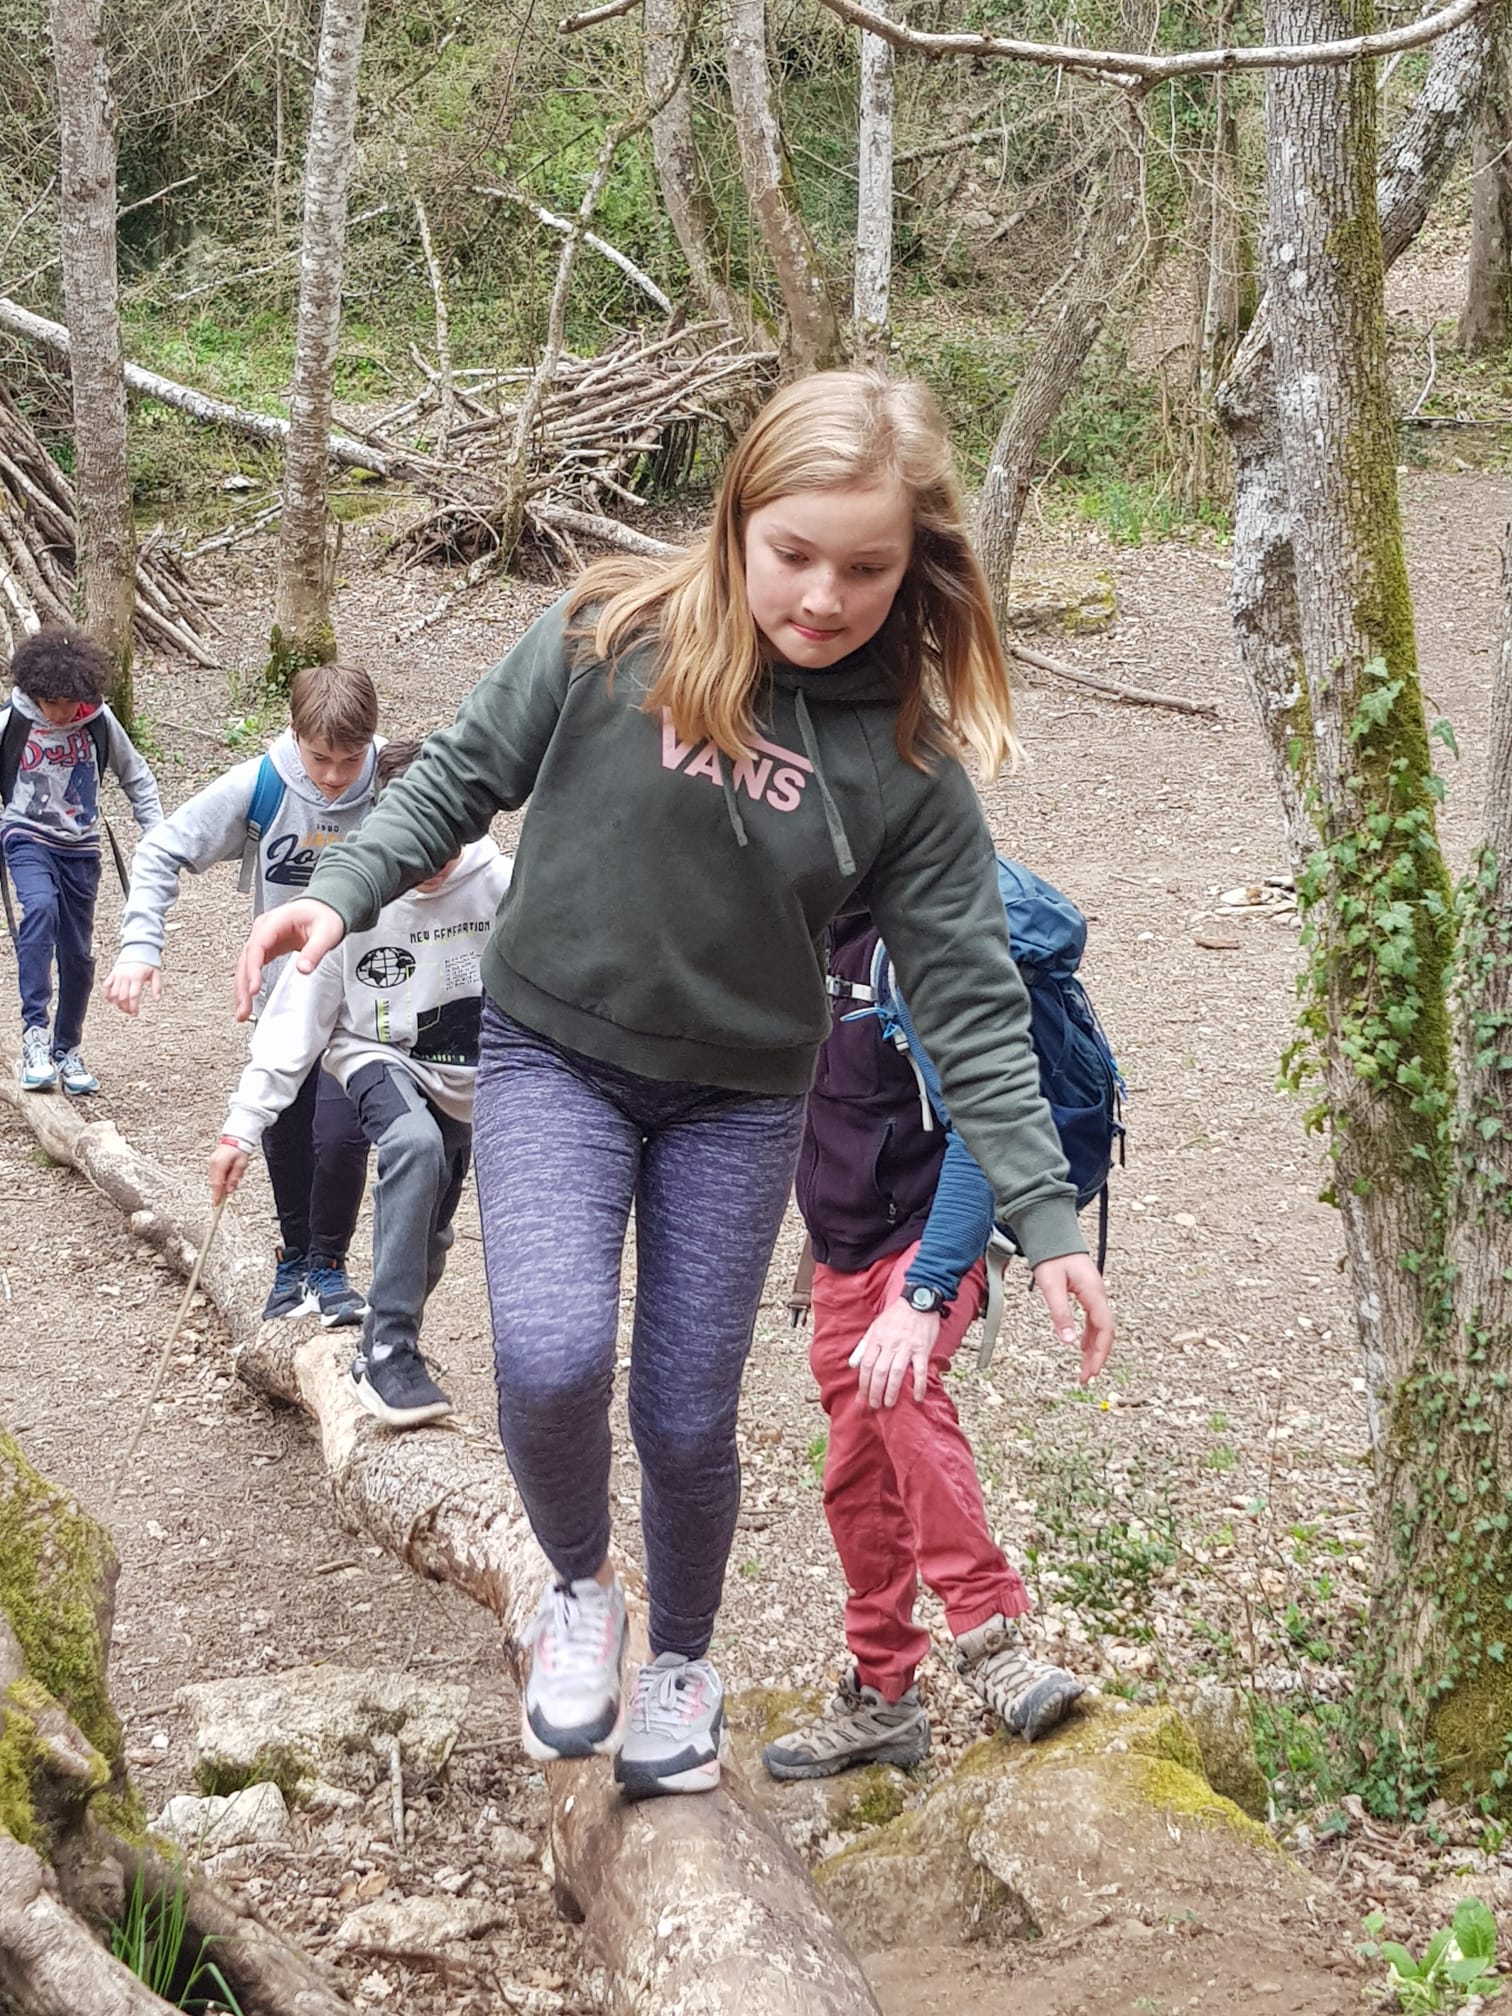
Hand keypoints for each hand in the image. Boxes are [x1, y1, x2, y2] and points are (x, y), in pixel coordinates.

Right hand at [103, 961, 161, 1015]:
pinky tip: (110, 1001)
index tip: (135, 1013)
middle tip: (130, 1012)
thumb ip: (156, 987)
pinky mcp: (113, 973)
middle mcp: (126, 976)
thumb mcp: (156, 973)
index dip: (133, 1006)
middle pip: (122, 997)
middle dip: (126, 1007)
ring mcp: (118, 975)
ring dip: (117, 1003)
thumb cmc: (148, 960)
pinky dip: (106, 994)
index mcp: (137, 977)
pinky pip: (106, 985)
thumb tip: (156, 999)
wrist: (139, 947)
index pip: (133, 996)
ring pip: (113, 993)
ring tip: (122, 1008)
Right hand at [208, 1141, 249, 1202]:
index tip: (216, 1204)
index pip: (217, 1184)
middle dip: (222, 1189)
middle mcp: (212, 1164)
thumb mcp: (241, 1165)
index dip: (216, 1195)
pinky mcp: (212, 1162)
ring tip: (235, 1174)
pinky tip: (230, 1172)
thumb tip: (229, 1190)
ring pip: (215, 1179)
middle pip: (214, 1183)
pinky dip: (221, 1177)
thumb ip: (234, 1178)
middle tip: (230, 1190)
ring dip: (223, 1182)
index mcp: (219, 1165)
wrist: (236, 1138)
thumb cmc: (240, 1150)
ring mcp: (211, 1163)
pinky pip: (215, 1174)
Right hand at [234, 899, 344, 1020]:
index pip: (256, 947)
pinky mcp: (267, 947)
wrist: (326, 907)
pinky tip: (247, 998)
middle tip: (243, 1008)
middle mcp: (264, 929)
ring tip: (242, 1010)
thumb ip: (314, 951)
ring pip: (245, 964)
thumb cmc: (325, 914)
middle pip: (246, 959)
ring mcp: (263, 938)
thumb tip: (303, 969)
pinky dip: (249, 982)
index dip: (253, 970)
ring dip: (242, 987)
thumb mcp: (326, 932)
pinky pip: (252, 966)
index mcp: (275, 921)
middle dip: (243, 985)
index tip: (253, 989)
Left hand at [848, 1295, 941, 1407]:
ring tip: (888, 1404)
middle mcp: (890, 1344)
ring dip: (891, 1390)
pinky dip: (919, 1385)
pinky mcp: (922, 1349)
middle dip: (875, 1391)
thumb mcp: (875, 1327)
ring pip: (896, 1372)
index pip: (866, 1364)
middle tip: (874, 1405)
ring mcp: (906, 1347)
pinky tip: (918, 1398)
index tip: (862, 1397)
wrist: (918, 1301)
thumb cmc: (895, 1316)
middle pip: (879, 1371)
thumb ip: (863, 1347)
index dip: (863, 1382)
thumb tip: (852, 1365)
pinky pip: (920, 1370)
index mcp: (876, 1339)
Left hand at [1031, 1252, 1112, 1384]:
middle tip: (1087, 1377)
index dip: (1100, 1353)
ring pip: (1100, 1327)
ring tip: (1085, 1368)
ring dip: (1094, 1348)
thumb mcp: (1051, 1286)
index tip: (1092, 1371)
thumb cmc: (1052, 1256)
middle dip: (1097, 1356)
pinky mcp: (1088, 1293)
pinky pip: (1094, 1319)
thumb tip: (1069, 1342)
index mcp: (1094, 1293)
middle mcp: (1099, 1295)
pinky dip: (1090, 1336)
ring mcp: (1095, 1294)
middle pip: (1105, 1332)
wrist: (1053, 1233)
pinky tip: (1082, 1346)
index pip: (1104, 1329)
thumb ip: (1060, 1314)